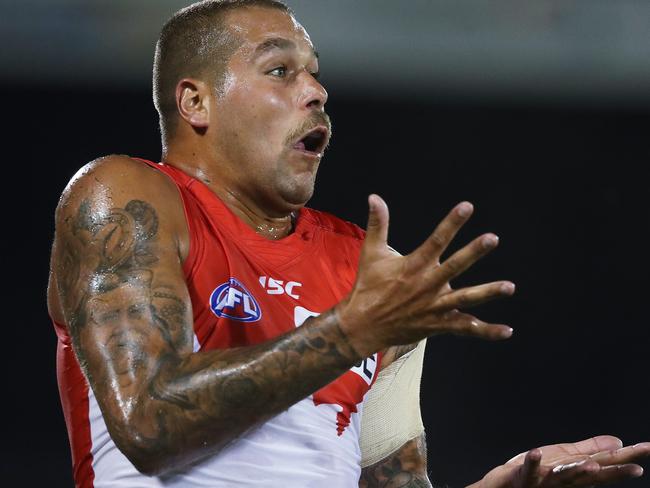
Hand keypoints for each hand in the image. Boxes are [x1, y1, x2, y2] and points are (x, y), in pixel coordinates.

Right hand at [337, 195, 514, 357]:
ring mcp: (434, 307)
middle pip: (455, 266)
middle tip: (492, 238)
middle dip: (473, 252)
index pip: (436, 240)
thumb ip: (378, 224)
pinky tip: (507, 331)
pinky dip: (486, 331)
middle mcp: (427, 285)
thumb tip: (374, 197)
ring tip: (509, 287)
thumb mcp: (371, 252)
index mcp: (414, 265)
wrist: (362, 326)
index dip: (452, 223)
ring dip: (487, 292)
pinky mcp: (437, 325)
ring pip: (465, 299)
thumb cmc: (368, 286)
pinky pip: (464, 328)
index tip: (467, 206)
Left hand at [469, 435, 649, 487]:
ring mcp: (545, 482)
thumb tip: (618, 442)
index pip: (607, 465)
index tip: (648, 450)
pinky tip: (535, 452)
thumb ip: (591, 451)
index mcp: (577, 473)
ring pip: (565, 478)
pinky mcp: (524, 478)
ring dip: (578, 472)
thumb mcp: (567, 459)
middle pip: (592, 474)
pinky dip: (532, 463)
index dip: (627, 459)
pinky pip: (528, 471)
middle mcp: (566, 481)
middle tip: (635, 468)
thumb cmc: (539, 475)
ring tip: (592, 466)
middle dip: (613, 471)